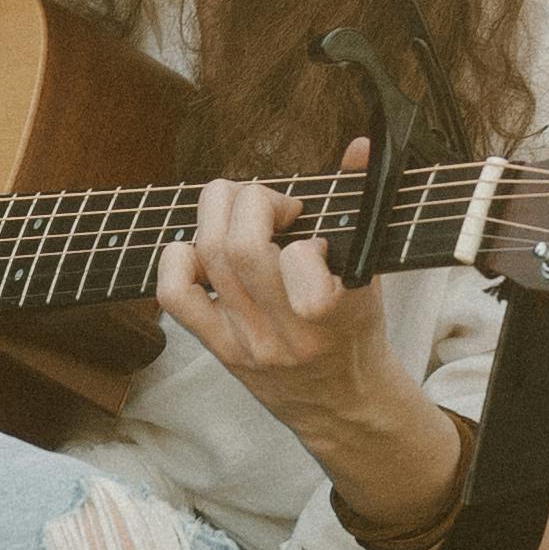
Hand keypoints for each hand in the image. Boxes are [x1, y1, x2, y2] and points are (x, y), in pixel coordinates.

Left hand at [154, 158, 461, 527]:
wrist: (343, 404)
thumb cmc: (357, 327)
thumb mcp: (371, 271)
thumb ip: (364, 206)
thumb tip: (359, 145)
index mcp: (339, 310)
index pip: (303, 258)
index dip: (300, 224)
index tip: (308, 223)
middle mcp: (289, 331)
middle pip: (241, 246)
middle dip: (251, 199)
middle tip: (271, 205)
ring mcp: (250, 342)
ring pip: (210, 257)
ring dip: (219, 212)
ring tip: (241, 213)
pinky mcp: (221, 350)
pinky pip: (176, 296)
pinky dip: (178, 257)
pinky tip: (203, 249)